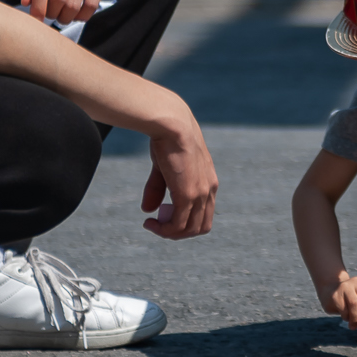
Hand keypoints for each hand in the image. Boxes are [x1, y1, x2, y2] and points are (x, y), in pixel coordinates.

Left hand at [20, 0, 110, 26]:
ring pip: (73, 3)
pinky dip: (81, 16)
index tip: (36, 19)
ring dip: (65, 17)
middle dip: (51, 13)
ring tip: (61, 16)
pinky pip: (91, 4)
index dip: (38, 6)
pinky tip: (76, 15)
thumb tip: (26, 2)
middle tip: (50, 15)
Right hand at [139, 116, 218, 239]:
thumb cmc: (167, 139)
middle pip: (200, 227)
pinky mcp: (188, 195)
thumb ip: (157, 189)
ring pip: (190, 230)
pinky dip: (164, 230)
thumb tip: (147, 210)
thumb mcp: (163, 167)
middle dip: (179, 232)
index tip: (166, 216)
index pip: (205, 213)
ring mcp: (200, 194)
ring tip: (152, 225)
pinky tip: (150, 223)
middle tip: (159, 224)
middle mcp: (209, 190)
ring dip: (169, 233)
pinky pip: (178, 225)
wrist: (172, 124)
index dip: (187, 221)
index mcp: (209, 181)